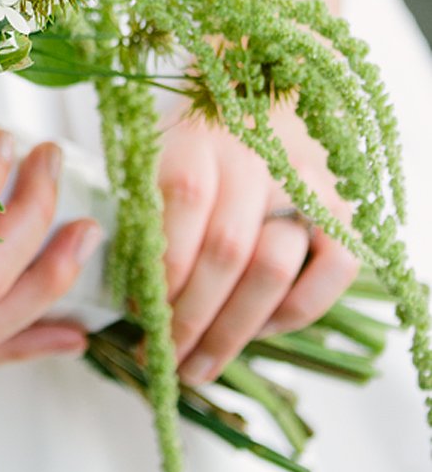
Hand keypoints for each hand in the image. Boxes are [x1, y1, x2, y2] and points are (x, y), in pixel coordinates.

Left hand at [158, 116, 358, 385]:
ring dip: (232, 331)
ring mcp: (306, 186)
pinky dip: (292, 314)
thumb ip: (141, 215)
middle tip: (163, 360)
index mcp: (199, 140)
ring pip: (273, 269)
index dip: (161, 270)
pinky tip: (256, 333)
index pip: (182, 206)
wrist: (264, 104)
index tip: (137, 312)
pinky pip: (331, 273)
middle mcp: (257, 159)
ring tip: (198, 366)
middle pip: (227, 251)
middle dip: (189, 318)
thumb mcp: (154, 160)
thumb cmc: (195, 148)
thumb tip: (128, 296)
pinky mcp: (343, 210)